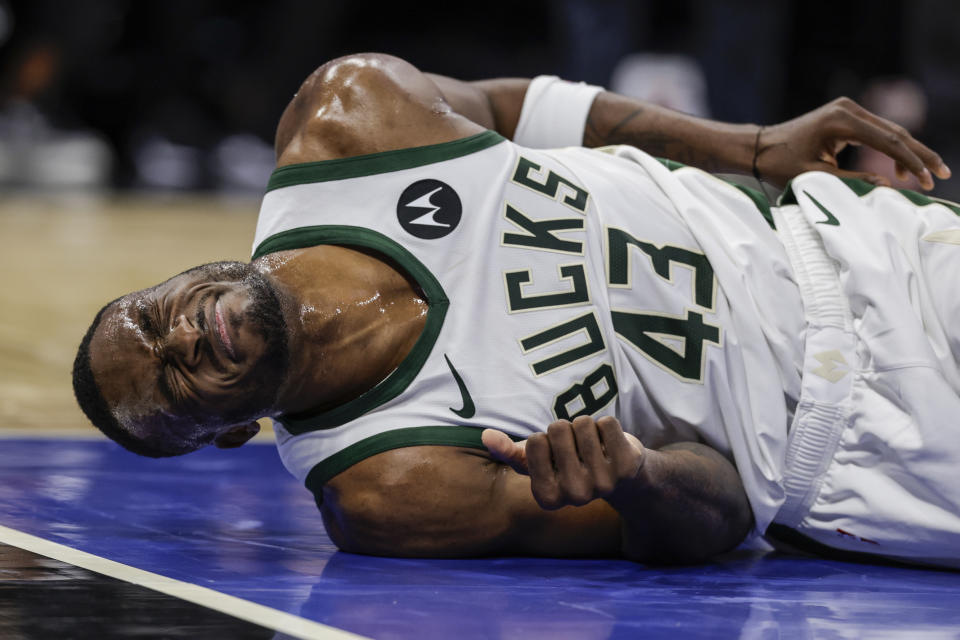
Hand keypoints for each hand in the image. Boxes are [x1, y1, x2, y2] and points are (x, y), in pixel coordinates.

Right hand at [482, 415, 644, 509]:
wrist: (620, 477)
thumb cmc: (570, 466)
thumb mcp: (536, 462)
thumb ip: (509, 452)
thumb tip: (487, 436)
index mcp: (547, 498)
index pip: (535, 441)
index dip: (544, 440)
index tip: (555, 456)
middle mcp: (575, 496)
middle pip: (558, 428)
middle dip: (565, 430)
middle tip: (576, 448)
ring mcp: (604, 483)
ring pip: (583, 422)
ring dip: (586, 426)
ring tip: (593, 446)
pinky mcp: (627, 466)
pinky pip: (607, 422)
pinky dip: (608, 425)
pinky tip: (611, 445)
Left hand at [757, 96, 950, 189]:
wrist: (760, 147)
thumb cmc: (781, 164)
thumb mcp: (817, 177)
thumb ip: (854, 180)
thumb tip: (889, 185)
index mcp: (841, 121)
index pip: (887, 141)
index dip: (911, 161)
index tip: (928, 179)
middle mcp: (848, 108)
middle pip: (895, 132)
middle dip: (919, 155)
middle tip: (942, 174)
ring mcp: (848, 109)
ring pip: (889, 131)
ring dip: (908, 153)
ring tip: (924, 177)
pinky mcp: (846, 115)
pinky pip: (877, 131)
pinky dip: (891, 148)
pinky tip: (900, 170)